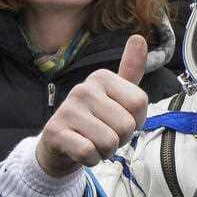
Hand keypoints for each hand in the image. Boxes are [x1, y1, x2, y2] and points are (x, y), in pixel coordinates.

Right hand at [36, 35, 149, 175]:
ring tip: (93, 142)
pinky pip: (89, 153)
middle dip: (121, 139)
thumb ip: (130, 69)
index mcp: (102, 77)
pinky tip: (81, 151)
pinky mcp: (55, 131)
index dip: (136, 120)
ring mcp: (68, 109)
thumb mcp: (116, 94)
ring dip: (106, 151)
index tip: (119, 119)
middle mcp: (84, 88)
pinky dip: (90, 160)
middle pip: (127, 125)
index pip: (140, 103)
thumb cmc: (95, 119)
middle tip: (104, 134)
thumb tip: (138, 37)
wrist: (60, 145)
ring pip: (109, 142)